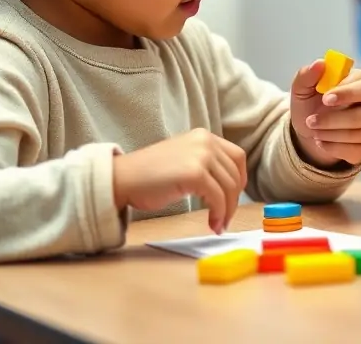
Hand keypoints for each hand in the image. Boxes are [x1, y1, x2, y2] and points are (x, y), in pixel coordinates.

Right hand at [112, 128, 246, 234]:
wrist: (121, 178)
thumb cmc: (148, 175)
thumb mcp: (183, 159)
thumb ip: (205, 163)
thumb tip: (228, 186)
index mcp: (203, 136)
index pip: (237, 157)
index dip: (239, 180)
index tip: (233, 198)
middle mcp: (205, 141)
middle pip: (235, 174)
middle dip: (234, 200)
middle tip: (225, 218)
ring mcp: (200, 155)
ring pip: (229, 187)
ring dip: (227, 210)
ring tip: (218, 224)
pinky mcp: (194, 173)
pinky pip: (217, 197)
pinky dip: (218, 213)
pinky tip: (212, 224)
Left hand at [289, 60, 360, 167]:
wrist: (309, 129)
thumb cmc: (310, 103)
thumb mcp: (302, 88)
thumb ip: (307, 74)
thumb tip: (320, 63)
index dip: (347, 93)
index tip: (325, 99)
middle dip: (335, 119)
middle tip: (311, 121)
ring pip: (359, 134)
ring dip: (329, 133)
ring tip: (313, 129)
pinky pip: (354, 151)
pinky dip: (332, 147)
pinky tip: (321, 141)